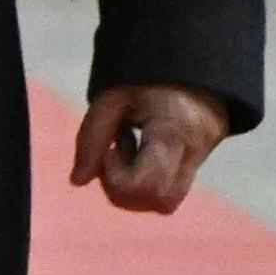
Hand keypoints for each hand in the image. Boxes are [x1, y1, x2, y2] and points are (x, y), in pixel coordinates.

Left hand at [67, 83, 234, 212]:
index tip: (109, 147)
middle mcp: (192, 154)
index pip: (146, 182)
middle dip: (125, 186)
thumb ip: (91, 138)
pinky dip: (145, 185)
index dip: (116, 174)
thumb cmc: (148, 80)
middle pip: (159, 200)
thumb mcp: (112, 98)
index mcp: (173, 131)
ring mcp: (197, 164)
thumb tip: (78, 181)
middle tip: (117, 151)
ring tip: (129, 151)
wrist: (191, 70)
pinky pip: (167, 195)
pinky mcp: (193, 169)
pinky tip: (140, 156)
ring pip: (164, 203)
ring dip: (135, 187)